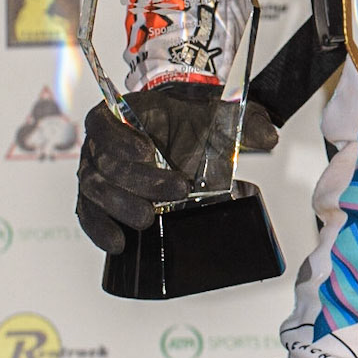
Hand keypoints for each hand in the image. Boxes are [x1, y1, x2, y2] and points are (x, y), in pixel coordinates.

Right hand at [76, 85, 278, 255]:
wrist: (181, 137)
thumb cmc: (188, 125)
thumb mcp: (214, 117)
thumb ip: (241, 122)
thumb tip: (269, 136)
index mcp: (120, 114)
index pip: (104, 123)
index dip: (119, 138)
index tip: (145, 151)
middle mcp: (101, 144)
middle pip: (105, 163)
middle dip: (138, 180)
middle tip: (172, 192)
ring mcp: (95, 173)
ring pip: (96, 191)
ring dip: (121, 207)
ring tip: (147, 219)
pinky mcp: (97, 201)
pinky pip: (88, 215)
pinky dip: (100, 230)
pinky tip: (117, 243)